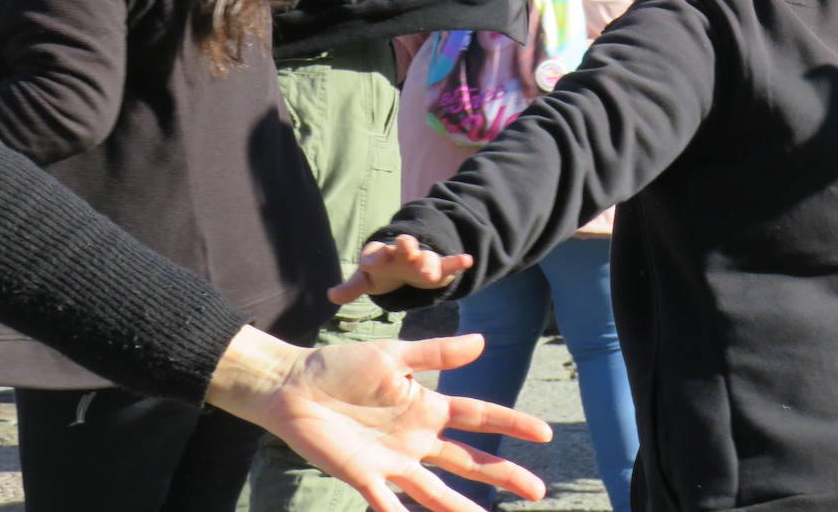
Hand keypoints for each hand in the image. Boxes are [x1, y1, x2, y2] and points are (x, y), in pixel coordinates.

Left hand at [207, 328, 551, 511]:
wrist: (293, 386)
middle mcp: (417, 438)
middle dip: (504, 474)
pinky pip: (387, 504)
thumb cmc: (341, 365)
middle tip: (539, 489)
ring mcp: (392, 461)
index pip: (479, 416)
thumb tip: (482, 343)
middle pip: (469, 459)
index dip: (512, 424)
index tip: (544, 432)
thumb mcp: (392, 354)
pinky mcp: (364, 476)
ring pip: (436, 491)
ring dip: (462, 506)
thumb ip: (436, 353)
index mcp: (427, 405)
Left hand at [329, 234, 471, 305]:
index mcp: (382, 256)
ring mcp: (422, 258)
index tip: (369, 262)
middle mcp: (402, 253)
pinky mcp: (440, 266)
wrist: (409, 258)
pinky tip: (467, 260)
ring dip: (429, 261)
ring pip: (426, 258)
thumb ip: (352, 287)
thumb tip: (331, 295)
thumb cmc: (385, 270)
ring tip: (432, 270)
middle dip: (405, 246)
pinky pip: (448, 263)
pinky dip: (457, 261)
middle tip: (407, 244)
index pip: (375, 254)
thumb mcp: (368, 279)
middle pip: (403, 249)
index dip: (372, 258)